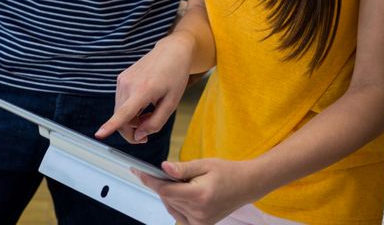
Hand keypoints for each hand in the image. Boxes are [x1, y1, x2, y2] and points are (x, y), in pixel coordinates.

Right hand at [96, 33, 194, 143]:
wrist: (171, 51)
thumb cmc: (174, 75)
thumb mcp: (172, 103)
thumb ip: (156, 123)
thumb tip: (138, 136)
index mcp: (143, 90)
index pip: (124, 113)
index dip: (110, 126)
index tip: (99, 134)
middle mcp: (128, 84)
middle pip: (121, 118)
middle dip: (132, 130)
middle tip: (148, 131)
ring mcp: (122, 80)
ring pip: (120, 111)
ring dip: (132, 119)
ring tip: (150, 111)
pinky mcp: (121, 78)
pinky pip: (121, 102)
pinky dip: (130, 109)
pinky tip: (144, 103)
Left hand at [136, 158, 259, 224]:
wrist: (246, 185)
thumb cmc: (227, 172)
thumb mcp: (205, 164)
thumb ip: (182, 168)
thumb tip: (163, 168)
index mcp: (199, 196)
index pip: (165, 190)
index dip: (149, 180)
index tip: (137, 170)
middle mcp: (198, 213)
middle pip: (167, 198)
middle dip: (163, 184)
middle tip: (174, 172)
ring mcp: (200, 222)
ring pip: (171, 206)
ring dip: (170, 194)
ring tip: (187, 183)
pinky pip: (178, 215)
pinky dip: (176, 204)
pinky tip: (185, 194)